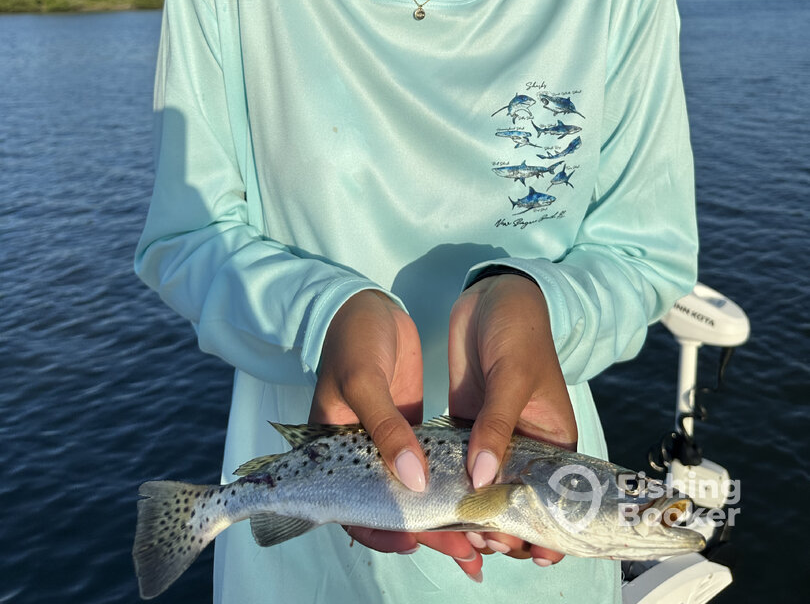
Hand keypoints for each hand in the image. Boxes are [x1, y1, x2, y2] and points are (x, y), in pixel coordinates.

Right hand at [310, 290, 484, 580]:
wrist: (366, 303)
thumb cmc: (352, 338)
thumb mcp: (364, 380)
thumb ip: (387, 429)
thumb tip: (414, 481)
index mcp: (334, 452)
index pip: (353, 508)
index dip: (382, 530)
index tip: (416, 540)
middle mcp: (362, 455)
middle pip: (393, 507)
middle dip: (427, 530)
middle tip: (465, 550)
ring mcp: (389, 441)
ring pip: (416, 490)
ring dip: (444, 511)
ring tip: (479, 535)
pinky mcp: (412, 426)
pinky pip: (431, 463)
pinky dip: (450, 480)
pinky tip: (477, 494)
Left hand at [448, 273, 576, 566]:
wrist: (492, 294)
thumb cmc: (519, 330)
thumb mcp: (511, 376)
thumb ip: (496, 426)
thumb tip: (482, 479)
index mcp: (553, 440)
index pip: (551, 498)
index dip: (538, 527)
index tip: (514, 544)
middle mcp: (523, 446)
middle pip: (513, 499)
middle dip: (496, 523)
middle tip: (474, 534)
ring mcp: (492, 437)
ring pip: (480, 486)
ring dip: (466, 506)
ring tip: (449, 525)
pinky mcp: (464, 424)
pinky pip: (455, 461)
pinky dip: (445, 479)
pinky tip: (428, 496)